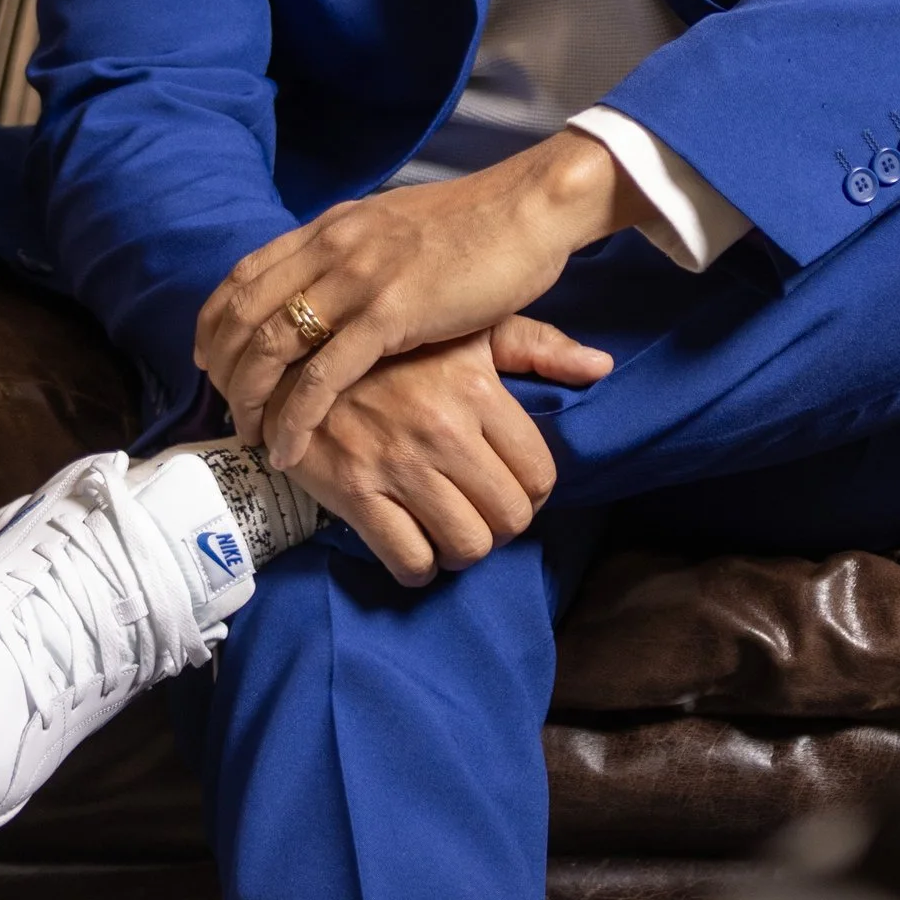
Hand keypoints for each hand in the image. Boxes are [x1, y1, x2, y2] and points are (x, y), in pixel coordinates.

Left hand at [199, 132, 635, 461]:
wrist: (528, 210)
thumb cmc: (475, 225)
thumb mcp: (396, 228)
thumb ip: (359, 249)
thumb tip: (337, 272)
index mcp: (331, 226)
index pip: (245, 273)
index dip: (216, 320)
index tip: (208, 358)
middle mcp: (331, 248)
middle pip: (244, 312)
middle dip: (223, 367)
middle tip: (223, 408)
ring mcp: (357, 280)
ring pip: (272, 345)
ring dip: (250, 397)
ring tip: (247, 433)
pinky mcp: (390, 314)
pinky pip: (322, 376)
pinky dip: (295, 416)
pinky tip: (286, 445)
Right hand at [285, 326, 595, 584]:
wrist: (298, 351)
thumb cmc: (396, 344)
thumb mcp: (468, 330)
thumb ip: (536, 348)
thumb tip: (602, 366)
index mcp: (476, 389)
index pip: (538, 474)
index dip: (532, 494)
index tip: (512, 490)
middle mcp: (443, 430)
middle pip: (507, 517)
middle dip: (500, 526)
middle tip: (481, 514)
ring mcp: (397, 464)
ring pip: (465, 546)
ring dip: (463, 550)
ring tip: (451, 533)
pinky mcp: (353, 492)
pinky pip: (409, 560)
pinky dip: (419, 569)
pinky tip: (415, 550)